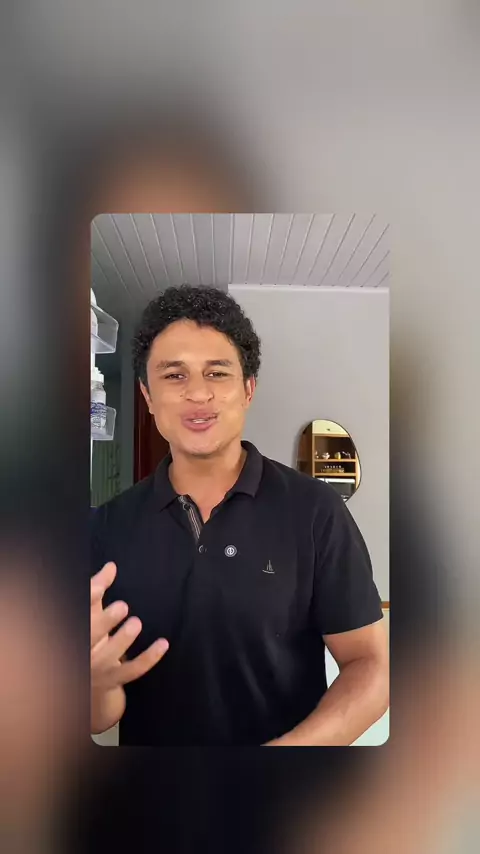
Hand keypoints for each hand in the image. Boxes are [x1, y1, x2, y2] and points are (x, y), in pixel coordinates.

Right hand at [90, 561, 168, 733]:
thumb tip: (111, 566)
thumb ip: (98, 588)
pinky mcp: (113, 679)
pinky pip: (131, 672)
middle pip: (88, 638)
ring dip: (122, 641)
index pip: (78, 615)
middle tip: (122, 607)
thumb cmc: (89, 633)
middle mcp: (81, 649)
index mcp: (74, 629)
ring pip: (107, 657)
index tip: (98, 588)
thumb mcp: (91, 610)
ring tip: (136, 623)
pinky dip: (148, 659)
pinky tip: (164, 643)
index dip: (87, 601)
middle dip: (103, 623)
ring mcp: (95, 667)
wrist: (87, 677)